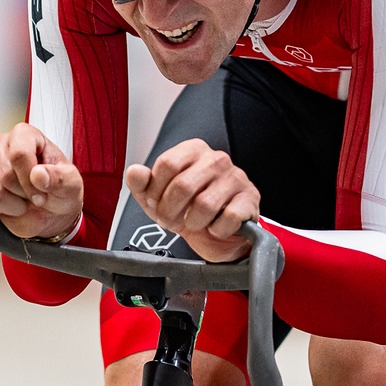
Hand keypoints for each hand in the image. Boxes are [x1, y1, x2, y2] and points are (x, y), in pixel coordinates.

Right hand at [0, 123, 83, 239]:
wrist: (48, 215)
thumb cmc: (58, 193)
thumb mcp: (71, 186)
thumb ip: (60, 178)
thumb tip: (39, 175)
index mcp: (25, 135)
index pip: (19, 154)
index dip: (31, 181)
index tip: (41, 193)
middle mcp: (0, 144)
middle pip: (4, 175)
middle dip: (21, 196)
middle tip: (30, 198)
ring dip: (5, 205)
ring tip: (15, 202)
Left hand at [125, 140, 258, 261]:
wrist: (218, 235)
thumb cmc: (188, 210)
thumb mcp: (157, 198)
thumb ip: (142, 184)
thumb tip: (135, 172)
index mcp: (193, 150)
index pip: (167, 164)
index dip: (155, 191)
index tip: (155, 204)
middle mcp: (216, 159)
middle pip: (183, 185)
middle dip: (170, 211)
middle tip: (170, 220)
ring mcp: (236, 178)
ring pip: (204, 204)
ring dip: (194, 223)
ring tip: (194, 223)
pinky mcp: (250, 199)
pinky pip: (228, 218)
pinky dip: (217, 230)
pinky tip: (215, 227)